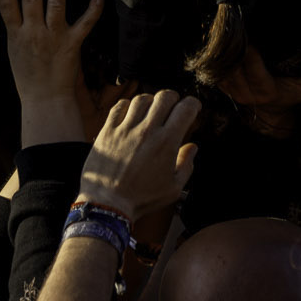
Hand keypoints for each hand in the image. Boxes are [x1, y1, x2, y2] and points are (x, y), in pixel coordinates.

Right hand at [0, 0, 114, 144]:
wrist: (45, 100)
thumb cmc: (28, 77)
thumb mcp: (14, 51)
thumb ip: (16, 28)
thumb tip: (14, 7)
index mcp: (16, 35)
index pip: (7, 6)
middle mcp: (33, 33)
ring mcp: (53, 37)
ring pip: (55, 3)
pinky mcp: (72, 44)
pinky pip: (84, 24)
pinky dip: (92, 10)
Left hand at [77, 89, 200, 221]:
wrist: (108, 204)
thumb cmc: (142, 199)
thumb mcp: (173, 188)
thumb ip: (187, 165)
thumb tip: (192, 147)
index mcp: (166, 143)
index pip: (185, 109)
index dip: (193, 104)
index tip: (193, 107)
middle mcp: (147, 131)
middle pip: (164, 96)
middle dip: (173, 98)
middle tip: (173, 106)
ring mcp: (125, 129)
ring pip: (142, 99)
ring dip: (151, 101)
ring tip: (151, 111)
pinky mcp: (108, 131)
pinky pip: (119, 106)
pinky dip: (128, 105)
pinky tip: (131, 114)